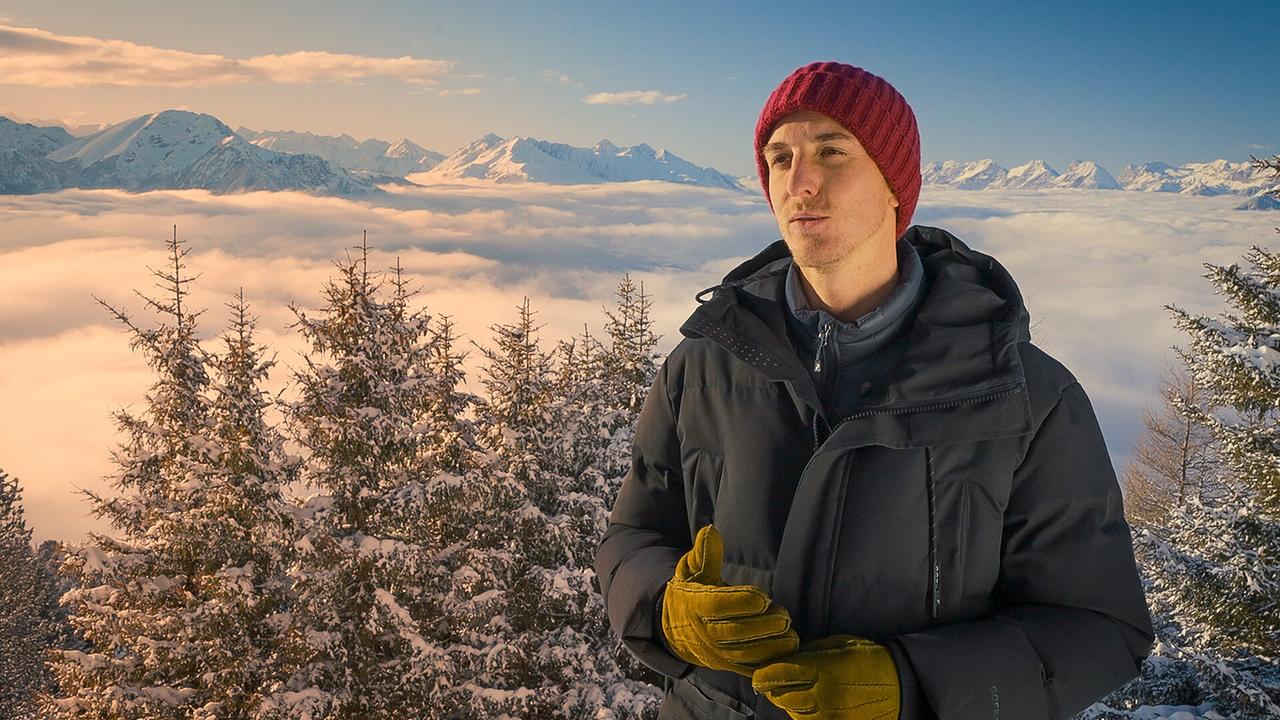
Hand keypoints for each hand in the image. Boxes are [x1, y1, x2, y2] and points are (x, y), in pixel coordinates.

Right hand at [661, 524, 799, 675]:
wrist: (677, 630)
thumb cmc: (692, 593)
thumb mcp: (692, 571)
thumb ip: (704, 553)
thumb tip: (710, 531)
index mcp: (693, 606)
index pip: (715, 606)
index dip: (739, 602)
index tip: (762, 597)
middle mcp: (704, 633)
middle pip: (733, 633)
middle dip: (761, 626)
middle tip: (784, 616)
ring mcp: (717, 654)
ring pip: (744, 655)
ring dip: (770, 647)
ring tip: (791, 635)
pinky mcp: (729, 667)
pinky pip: (749, 669)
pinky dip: (769, 664)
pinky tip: (788, 654)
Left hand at [752, 635, 899, 718]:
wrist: (901, 686)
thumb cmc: (869, 659)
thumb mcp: (838, 644)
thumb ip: (809, 652)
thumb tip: (784, 656)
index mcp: (823, 670)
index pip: (777, 674)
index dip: (763, 674)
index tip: (759, 673)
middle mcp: (822, 696)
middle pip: (779, 696)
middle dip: (775, 687)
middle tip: (778, 679)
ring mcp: (829, 716)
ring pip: (791, 711)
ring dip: (789, 701)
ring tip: (799, 689)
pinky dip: (804, 712)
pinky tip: (811, 701)